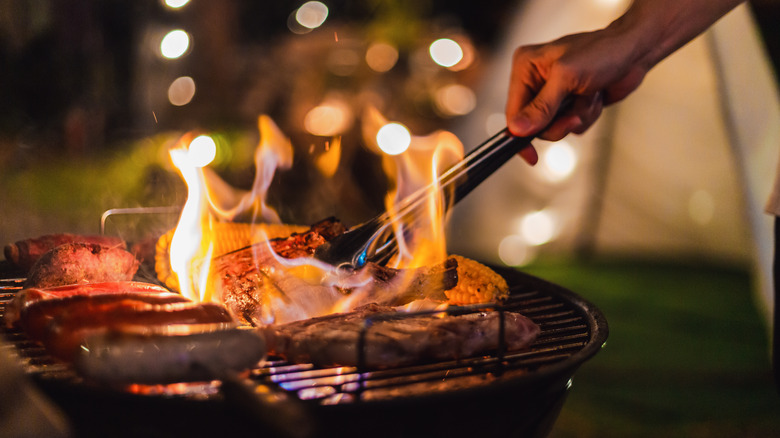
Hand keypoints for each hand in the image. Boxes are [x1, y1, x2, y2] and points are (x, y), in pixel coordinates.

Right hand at [506, 29, 648, 144]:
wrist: (634, 52)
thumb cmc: (603, 52)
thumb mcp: (567, 78)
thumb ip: (541, 106)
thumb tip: (517, 130)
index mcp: (526, 67)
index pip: (513, 111)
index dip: (520, 134)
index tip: (530, 155)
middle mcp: (536, 80)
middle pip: (534, 124)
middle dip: (558, 123)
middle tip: (575, 114)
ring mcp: (553, 93)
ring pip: (555, 127)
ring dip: (577, 117)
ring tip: (590, 96)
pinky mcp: (570, 103)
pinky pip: (571, 126)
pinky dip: (587, 116)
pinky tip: (595, 97)